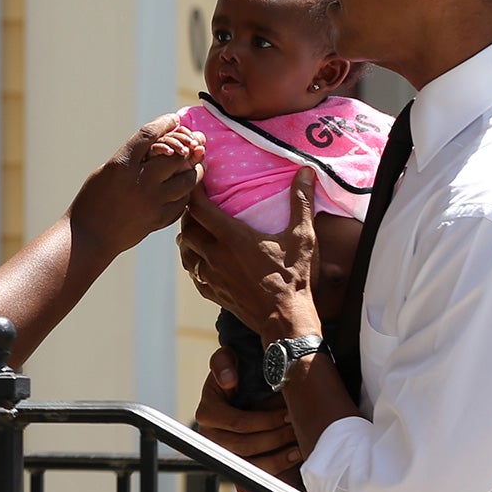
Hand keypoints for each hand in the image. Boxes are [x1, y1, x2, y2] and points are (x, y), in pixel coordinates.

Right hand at [66, 114, 204, 259]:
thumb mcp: (107, 171)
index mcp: (121, 165)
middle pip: (177, 155)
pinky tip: (184, 188)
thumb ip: (132, 158)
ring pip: (188, 180)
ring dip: (194, 170)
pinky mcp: (159, 220)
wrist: (89, 237)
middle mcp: (139, 181)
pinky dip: (186, 193)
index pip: (150, 134)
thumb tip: (162, 142)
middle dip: (188, 146)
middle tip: (194, 143)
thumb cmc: (93, 200)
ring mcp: (152, 202)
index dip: (165, 123)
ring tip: (195, 165)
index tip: (174, 119)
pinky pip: (183, 202)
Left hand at [177, 170, 318, 336]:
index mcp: (232, 237)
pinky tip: (201, 257)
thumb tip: (306, 171)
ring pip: (184, 249)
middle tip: (198, 204)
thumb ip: (301, 202)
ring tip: (196, 228)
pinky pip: (191, 271)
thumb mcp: (303, 237)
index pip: (198, 206)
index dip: (193, 190)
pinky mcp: (211, 292)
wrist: (286, 320)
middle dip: (188, 212)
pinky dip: (191, 260)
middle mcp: (214, 254)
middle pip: (186, 226)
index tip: (198, 179)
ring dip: (187, 235)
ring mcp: (210, 275)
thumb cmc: (296, 278)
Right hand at [194, 348, 302, 491]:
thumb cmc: (238, 375)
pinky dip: (274, 476)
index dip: (266, 420)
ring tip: (300, 447)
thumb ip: (223, 363)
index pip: (238, 423)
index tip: (288, 413)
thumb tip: (229, 380)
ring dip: (278, 459)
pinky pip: (252, 482)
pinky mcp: (234, 470)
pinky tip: (293, 463)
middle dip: (276, 438)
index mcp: (207, 413)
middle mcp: (210, 437)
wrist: (242, 394)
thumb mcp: (229, 361)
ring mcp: (222, 455)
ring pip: (251, 466)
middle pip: (246, 446)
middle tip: (298, 428)